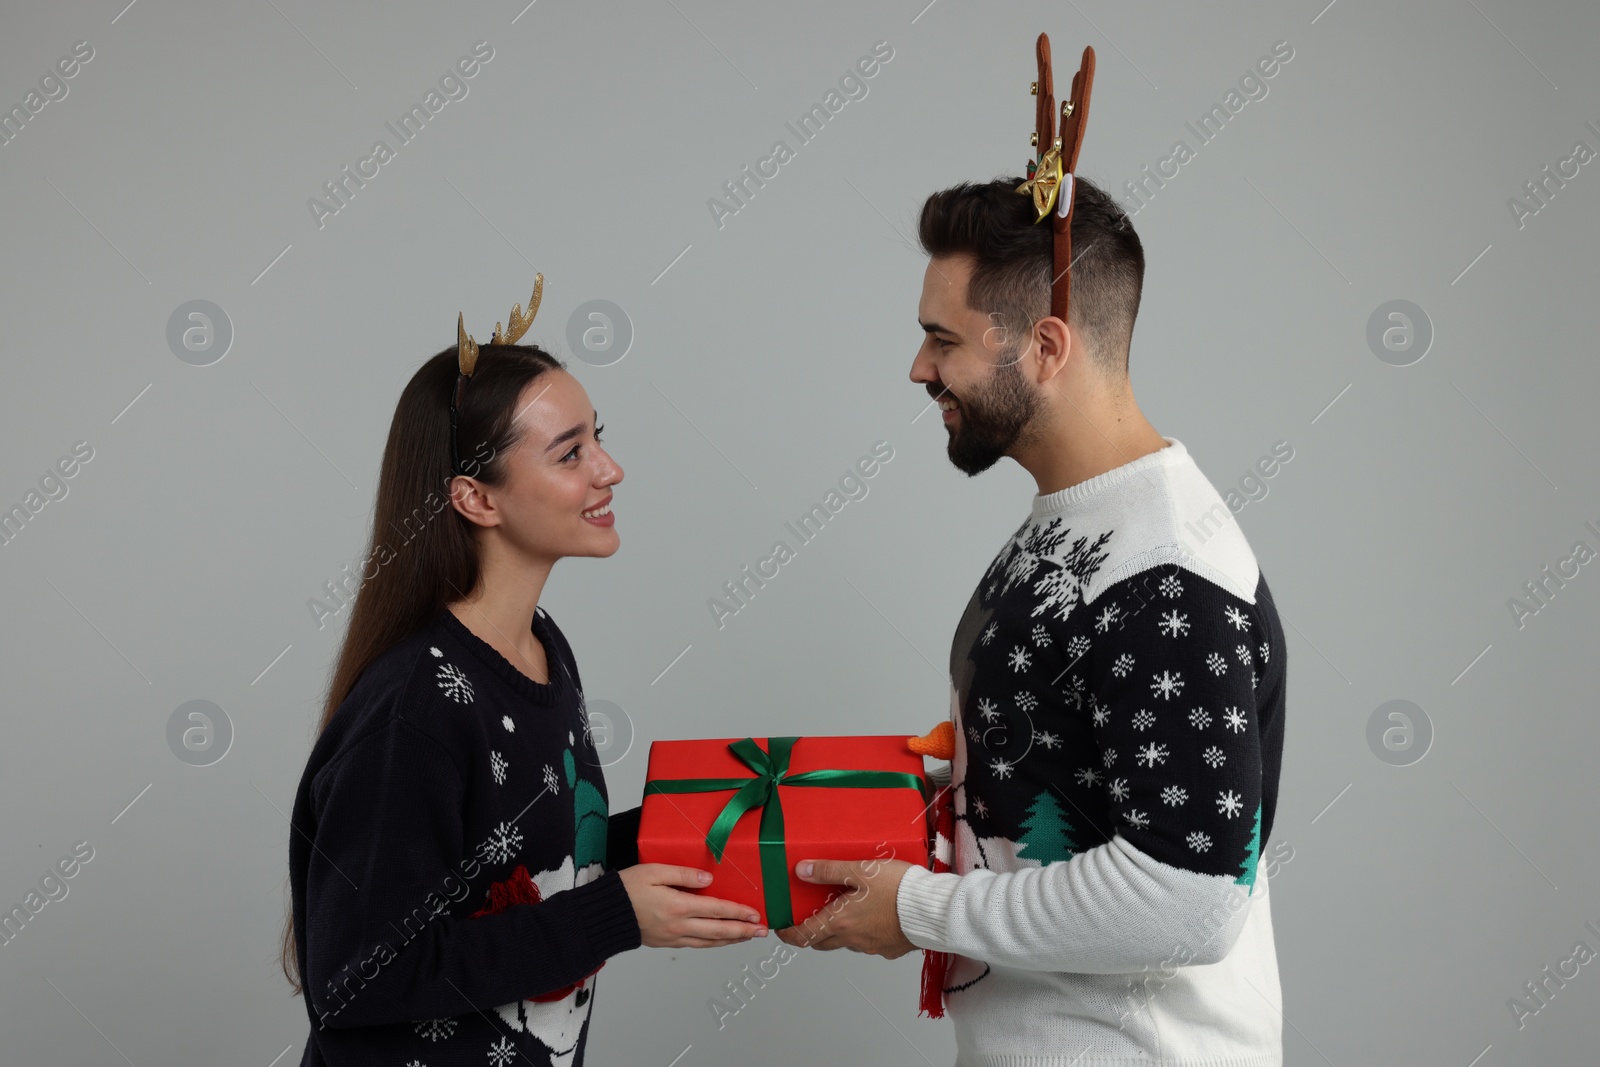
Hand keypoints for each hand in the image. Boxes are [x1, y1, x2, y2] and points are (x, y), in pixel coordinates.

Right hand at [619, 864, 766, 947]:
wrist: (605, 915)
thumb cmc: (626, 889)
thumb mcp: (653, 871)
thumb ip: (682, 874)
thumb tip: (708, 879)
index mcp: (678, 906)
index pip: (716, 910)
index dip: (738, 912)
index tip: (756, 913)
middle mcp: (679, 926)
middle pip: (719, 931)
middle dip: (744, 931)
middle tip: (763, 931)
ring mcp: (674, 937)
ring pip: (710, 942)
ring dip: (732, 940)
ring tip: (749, 937)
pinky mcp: (667, 943)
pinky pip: (697, 946)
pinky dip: (714, 944)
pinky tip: (721, 941)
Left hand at [773, 857, 915, 958]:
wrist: (933, 910)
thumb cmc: (898, 888)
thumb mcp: (860, 870)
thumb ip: (829, 870)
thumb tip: (802, 870)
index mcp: (841, 922)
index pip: (804, 936)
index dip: (789, 934)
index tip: (781, 929)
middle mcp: (853, 940)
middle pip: (823, 942)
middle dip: (812, 932)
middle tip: (810, 917)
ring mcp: (872, 947)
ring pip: (846, 942)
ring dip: (840, 931)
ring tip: (845, 910)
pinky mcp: (890, 949)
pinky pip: (869, 943)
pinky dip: (864, 932)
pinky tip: (873, 915)